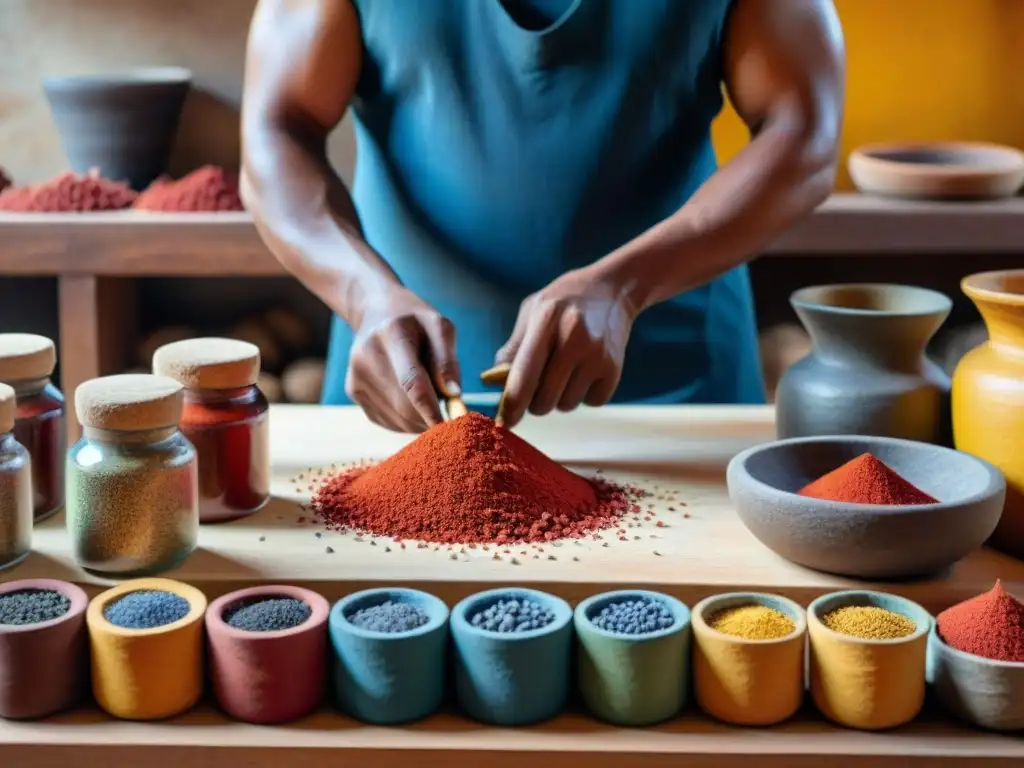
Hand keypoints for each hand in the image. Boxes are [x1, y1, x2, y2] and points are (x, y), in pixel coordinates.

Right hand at [345, 287, 459, 431]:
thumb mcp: (439, 326)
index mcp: (392, 333)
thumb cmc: (416, 321)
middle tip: (449, 416)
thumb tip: (453, 394)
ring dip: (419, 420)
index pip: (412, 381)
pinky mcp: (353, 390)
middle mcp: (367, 355)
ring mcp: (356, 375)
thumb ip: (448, 359)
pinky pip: (386, 420)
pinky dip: (406, 420)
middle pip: (403, 405)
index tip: (451, 426)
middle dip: (429, 418)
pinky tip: (412, 402)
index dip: (431, 409)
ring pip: (396, 418)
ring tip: (429, 400)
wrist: (376, 312)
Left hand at [496, 268, 636, 427]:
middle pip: (544, 400)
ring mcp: (597, 355)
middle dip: (535, 402)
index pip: (523, 375)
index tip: (504, 422)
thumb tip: (494, 381)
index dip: (511, 405)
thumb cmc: (564, 300)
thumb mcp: (532, 311)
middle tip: (538, 385)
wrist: (613, 289)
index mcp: (546, 321)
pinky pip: (592, 402)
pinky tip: (585, 371)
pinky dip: (585, 395)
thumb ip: (513, 346)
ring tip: (564, 371)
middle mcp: (573, 339)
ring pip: (567, 405)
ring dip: (560, 397)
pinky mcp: (614, 368)